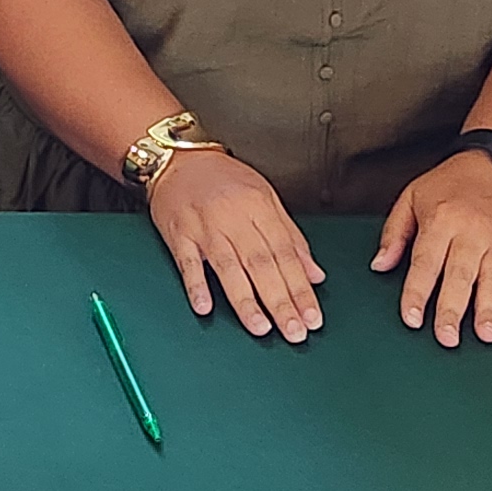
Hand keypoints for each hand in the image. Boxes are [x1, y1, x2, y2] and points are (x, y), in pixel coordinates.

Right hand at [147, 147, 322, 341]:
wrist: (177, 159)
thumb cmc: (223, 178)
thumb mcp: (265, 197)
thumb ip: (290, 236)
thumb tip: (314, 273)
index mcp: (259, 208)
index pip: (286, 255)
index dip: (301, 289)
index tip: (312, 317)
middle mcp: (234, 218)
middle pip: (262, 265)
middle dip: (280, 301)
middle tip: (294, 331)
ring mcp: (205, 227)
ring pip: (228, 268)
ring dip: (245, 301)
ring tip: (260, 327)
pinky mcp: (179, 235)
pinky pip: (188, 263)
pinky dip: (196, 285)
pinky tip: (206, 306)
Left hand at [376, 152, 491, 346]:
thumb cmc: (448, 185)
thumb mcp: (411, 197)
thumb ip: (394, 233)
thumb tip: (380, 265)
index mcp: (441, 220)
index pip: (426, 262)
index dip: (417, 292)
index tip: (411, 318)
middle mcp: (471, 233)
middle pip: (460, 275)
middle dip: (453, 308)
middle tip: (446, 337)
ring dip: (490, 309)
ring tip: (485, 335)